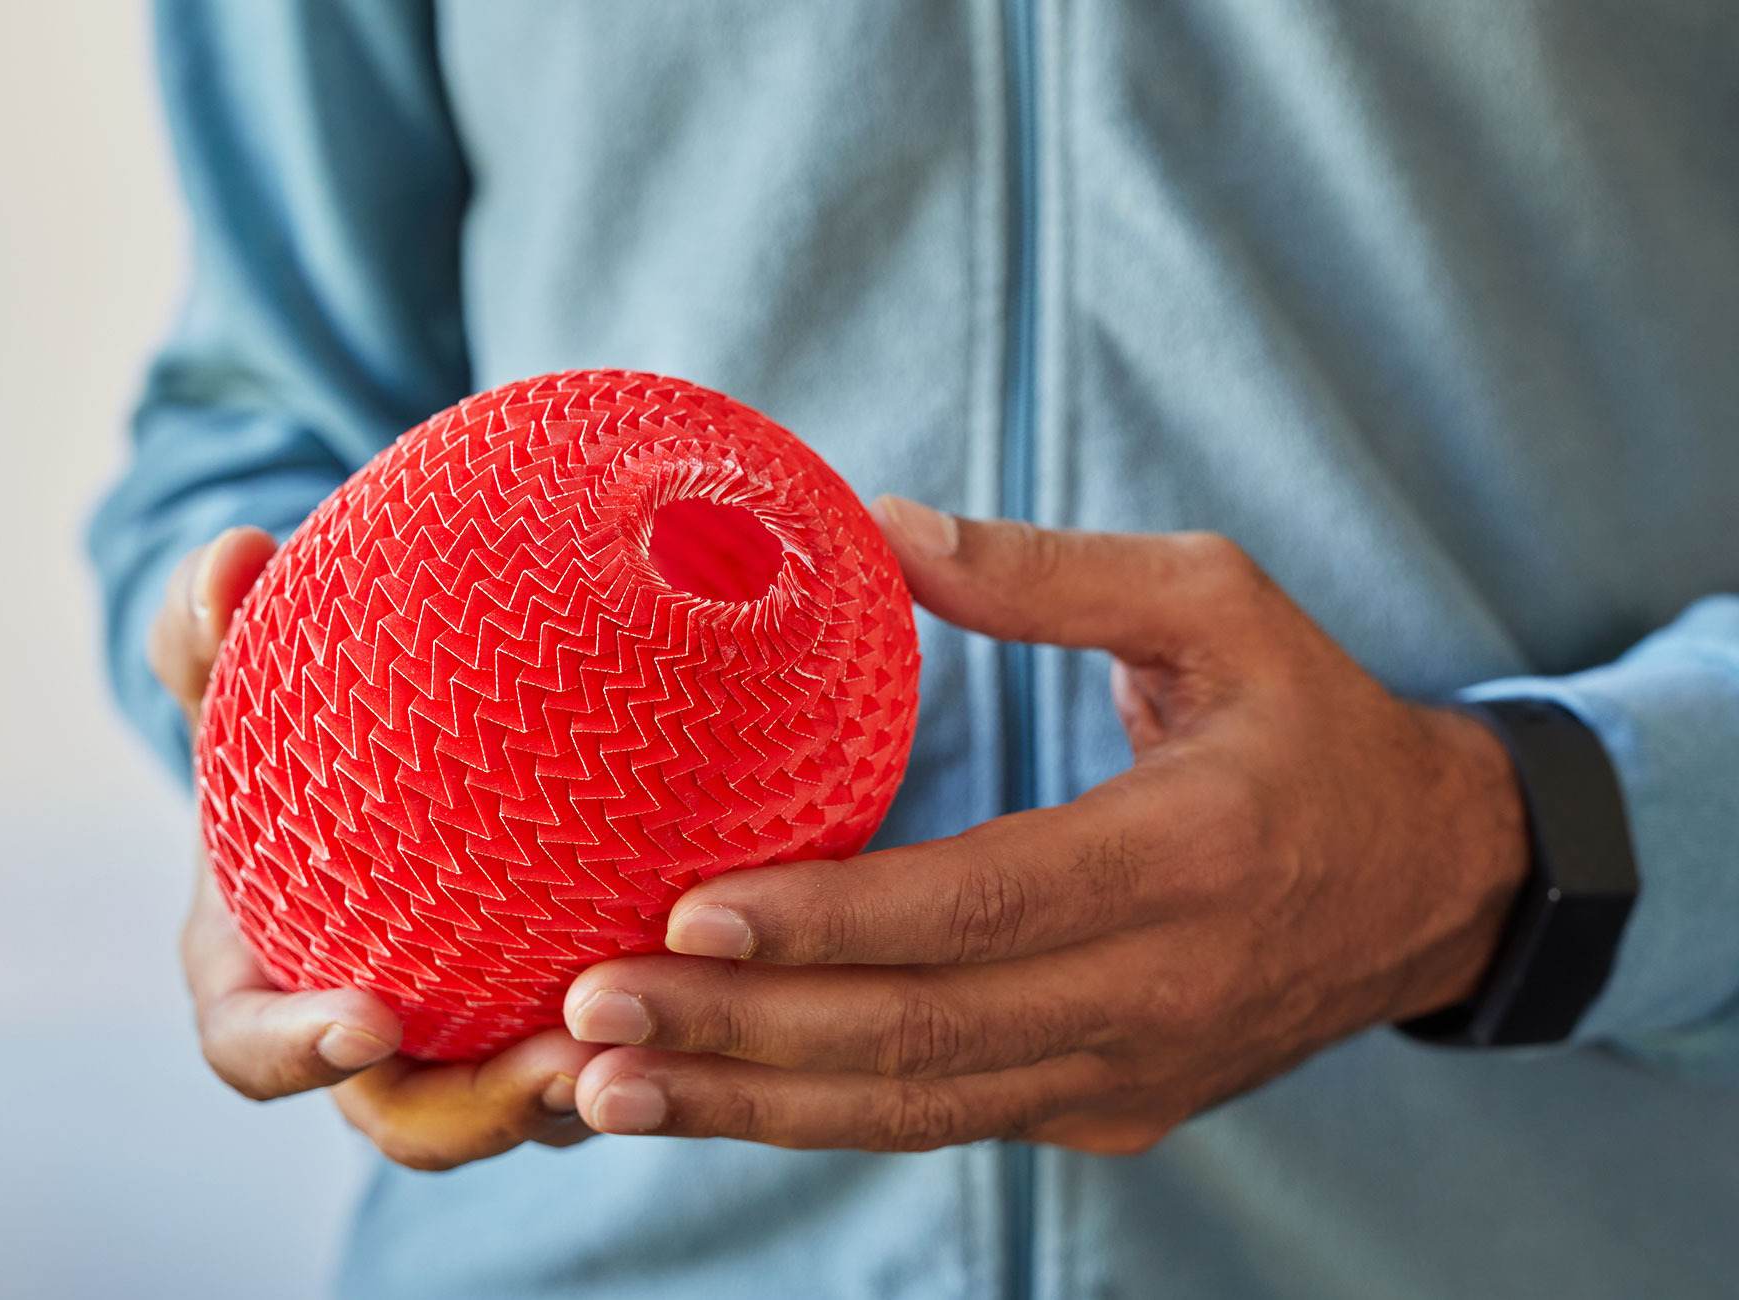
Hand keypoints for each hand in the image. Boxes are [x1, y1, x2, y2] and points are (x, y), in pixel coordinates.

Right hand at [152, 527, 605, 1169]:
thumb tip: (235, 559)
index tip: (368, 1021)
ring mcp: (467, 1040)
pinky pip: (605, 1044)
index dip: (302, 1055)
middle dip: (483, 1111)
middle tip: (562, 1064)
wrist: (366, 767)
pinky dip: (655, 1028)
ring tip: (666, 1039)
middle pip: (415, 1117)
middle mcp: (371, 1036)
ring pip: (529, 1103)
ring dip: (592, 1088)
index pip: (257, 1051)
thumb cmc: (289, 737)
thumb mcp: (240, 681)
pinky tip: (729, 972)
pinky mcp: (550, 1015)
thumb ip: (212, 627)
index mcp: (262, 978)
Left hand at [560, 500, 1528, 1154]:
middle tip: (585, 1017)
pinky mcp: (1108, 1111)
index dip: (832, 923)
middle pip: (920, 1035)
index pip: (982, 909)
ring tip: (600, 1087)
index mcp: (1187, 858)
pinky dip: (813, 1116)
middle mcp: (1156, 994)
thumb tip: (879, 523)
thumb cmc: (1314, 722)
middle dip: (742, 1034)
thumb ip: (1051, 574)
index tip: (686, 917)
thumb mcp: (1217, 602)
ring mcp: (1129, 1073)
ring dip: (749, 1105)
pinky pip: (941, 1121)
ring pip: (912, 1111)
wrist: (1438, 882)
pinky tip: (706, 1098)